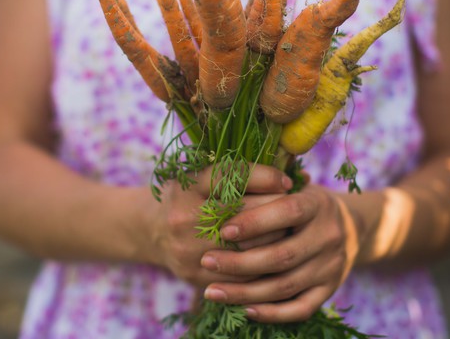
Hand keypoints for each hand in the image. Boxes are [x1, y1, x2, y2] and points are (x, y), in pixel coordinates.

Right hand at [150, 165, 293, 287]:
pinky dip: (263, 266)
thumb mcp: (203, 176)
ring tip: (289, 231)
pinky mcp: (194, 275)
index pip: (232, 176)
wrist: (152, 230)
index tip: (285, 182)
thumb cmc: (190, 197)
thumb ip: (240, 173)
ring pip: (247, 247)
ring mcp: (188, 248)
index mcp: (188, 185)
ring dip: (275, 239)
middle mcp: (185, 216)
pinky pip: (241, 276)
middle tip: (295, 209)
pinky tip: (274, 256)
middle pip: (245, 213)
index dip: (265, 177)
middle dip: (276, 210)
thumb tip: (297, 176)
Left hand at [200, 184, 360, 322]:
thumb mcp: (294, 186)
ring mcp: (331, 267)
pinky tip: (244, 309)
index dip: (256, 221)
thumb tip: (230, 178)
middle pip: (283, 255)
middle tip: (207, 261)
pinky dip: (272, 313)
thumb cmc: (305, 202)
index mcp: (318, 204)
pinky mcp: (329, 290)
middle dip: (240, 262)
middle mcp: (328, 236)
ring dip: (245, 292)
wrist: (352, 227)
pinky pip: (300, 308)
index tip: (224, 230)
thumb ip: (267, 184)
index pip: (288, 211)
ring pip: (286, 286)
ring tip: (212, 291)